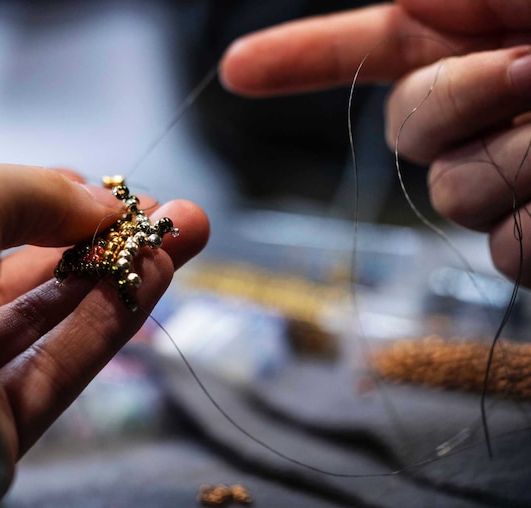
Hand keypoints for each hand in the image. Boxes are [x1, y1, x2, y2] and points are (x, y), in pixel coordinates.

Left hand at [0, 161, 208, 484]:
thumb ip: (40, 194)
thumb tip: (103, 203)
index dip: (50, 206)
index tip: (110, 195)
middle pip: (27, 274)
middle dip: (102, 242)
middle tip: (172, 217)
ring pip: (48, 322)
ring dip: (117, 278)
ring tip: (182, 239)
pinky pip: (56, 370)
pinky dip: (107, 325)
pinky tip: (154, 281)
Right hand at [220, 0, 530, 282]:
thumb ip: (450, 0)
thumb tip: (401, 5)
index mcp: (480, 42)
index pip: (373, 47)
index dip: (302, 56)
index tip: (236, 69)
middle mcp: (487, 109)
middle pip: (406, 127)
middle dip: (453, 102)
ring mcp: (509, 178)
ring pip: (451, 194)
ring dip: (508, 165)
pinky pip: (504, 249)